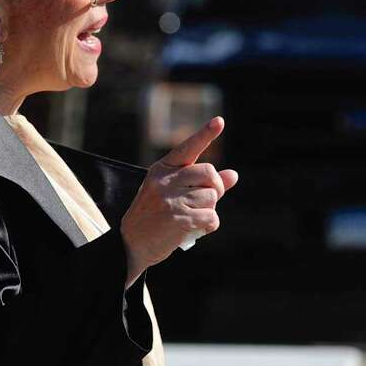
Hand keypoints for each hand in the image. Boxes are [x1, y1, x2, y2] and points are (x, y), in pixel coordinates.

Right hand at [120, 116, 238, 285]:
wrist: (132, 244)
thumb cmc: (155, 216)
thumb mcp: (172, 193)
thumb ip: (202, 183)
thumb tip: (233, 174)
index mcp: (162, 170)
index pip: (187, 148)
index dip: (205, 135)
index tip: (219, 121)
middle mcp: (165, 181)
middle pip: (209, 173)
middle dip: (215, 188)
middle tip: (204, 201)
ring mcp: (171, 199)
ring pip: (212, 197)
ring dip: (208, 210)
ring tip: (190, 217)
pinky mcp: (179, 219)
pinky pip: (212, 217)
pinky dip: (209, 225)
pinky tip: (195, 229)